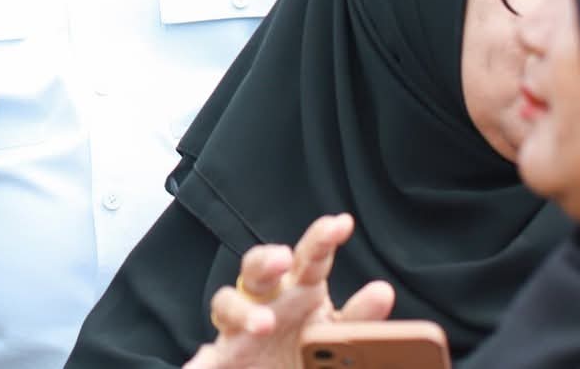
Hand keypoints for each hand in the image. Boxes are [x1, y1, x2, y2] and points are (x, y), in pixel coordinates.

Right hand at [186, 215, 396, 368]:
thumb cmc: (310, 351)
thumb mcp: (339, 336)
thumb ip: (359, 319)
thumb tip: (382, 291)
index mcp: (300, 290)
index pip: (309, 258)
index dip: (322, 239)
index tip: (341, 224)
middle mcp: (266, 301)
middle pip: (257, 269)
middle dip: (266, 261)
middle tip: (282, 262)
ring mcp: (240, 329)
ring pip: (227, 304)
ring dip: (240, 310)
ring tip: (261, 324)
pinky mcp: (223, 360)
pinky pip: (206, 360)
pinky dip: (199, 364)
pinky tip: (197, 367)